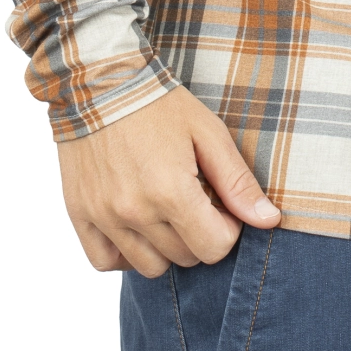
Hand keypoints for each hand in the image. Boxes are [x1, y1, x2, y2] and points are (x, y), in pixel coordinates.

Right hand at [56, 86, 279, 277]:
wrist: (100, 83)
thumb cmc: (159, 104)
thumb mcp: (208, 133)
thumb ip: (238, 182)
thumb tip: (270, 221)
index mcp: (171, 192)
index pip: (214, 248)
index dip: (228, 228)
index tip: (221, 204)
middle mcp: (135, 213)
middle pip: (184, 258)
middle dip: (199, 234)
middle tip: (195, 201)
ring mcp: (105, 217)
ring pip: (148, 267)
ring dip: (166, 247)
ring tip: (166, 212)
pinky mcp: (80, 215)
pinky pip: (106, 262)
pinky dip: (125, 255)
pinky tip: (137, 228)